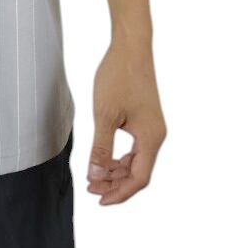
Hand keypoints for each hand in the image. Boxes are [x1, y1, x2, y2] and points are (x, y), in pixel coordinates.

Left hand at [87, 36, 166, 204]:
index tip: (100, 199)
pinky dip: (120, 156)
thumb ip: (101, 148)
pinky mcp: (145, 118)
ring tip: (94, 175)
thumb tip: (96, 176)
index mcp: (151, 138)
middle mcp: (156, 135)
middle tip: (90, 186)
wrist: (130, 47)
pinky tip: (104, 158)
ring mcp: (152, 127)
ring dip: (116, 171)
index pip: (139, 178)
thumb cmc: (118, 77)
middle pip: (139, 172)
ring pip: (136, 160)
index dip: (120, 193)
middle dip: (115, 183)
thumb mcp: (104, 115)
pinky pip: (135, 147)